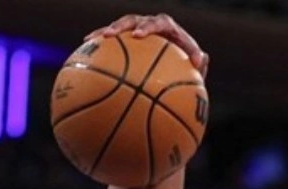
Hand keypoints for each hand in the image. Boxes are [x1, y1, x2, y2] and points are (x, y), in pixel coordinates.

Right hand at [84, 13, 207, 76]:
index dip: (148, 27)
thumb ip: (199, 64)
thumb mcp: (195, 69)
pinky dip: (100, 41)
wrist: (177, 69)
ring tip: (95, 38)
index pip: (159, 22)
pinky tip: (86, 46)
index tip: (138, 36)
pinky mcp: (127, 39)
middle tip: (111, 35)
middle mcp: (151, 25)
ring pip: (120, 27)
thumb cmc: (187, 69)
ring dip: (107, 31)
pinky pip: (112, 39)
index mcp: (168, 28)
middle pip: (134, 20)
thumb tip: (201, 58)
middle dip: (121, 26)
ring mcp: (137, 31)